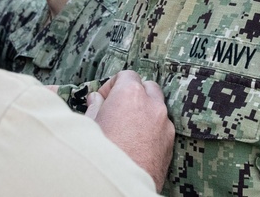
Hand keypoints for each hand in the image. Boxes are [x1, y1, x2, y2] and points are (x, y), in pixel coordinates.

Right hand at [84, 70, 173, 191]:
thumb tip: (96, 99)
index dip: (113, 86)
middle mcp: (152, 105)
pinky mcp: (170, 144)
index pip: (127, 75)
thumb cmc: (101, 154)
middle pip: (148, 87)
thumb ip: (95, 107)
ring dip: (145, 112)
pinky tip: (139, 143)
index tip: (103, 100)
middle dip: (134, 94)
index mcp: (130, 94)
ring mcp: (164, 124)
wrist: (120, 184)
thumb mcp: (89, 126)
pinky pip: (163, 128)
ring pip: (158, 108)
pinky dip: (153, 130)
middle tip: (118, 110)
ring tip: (128, 128)